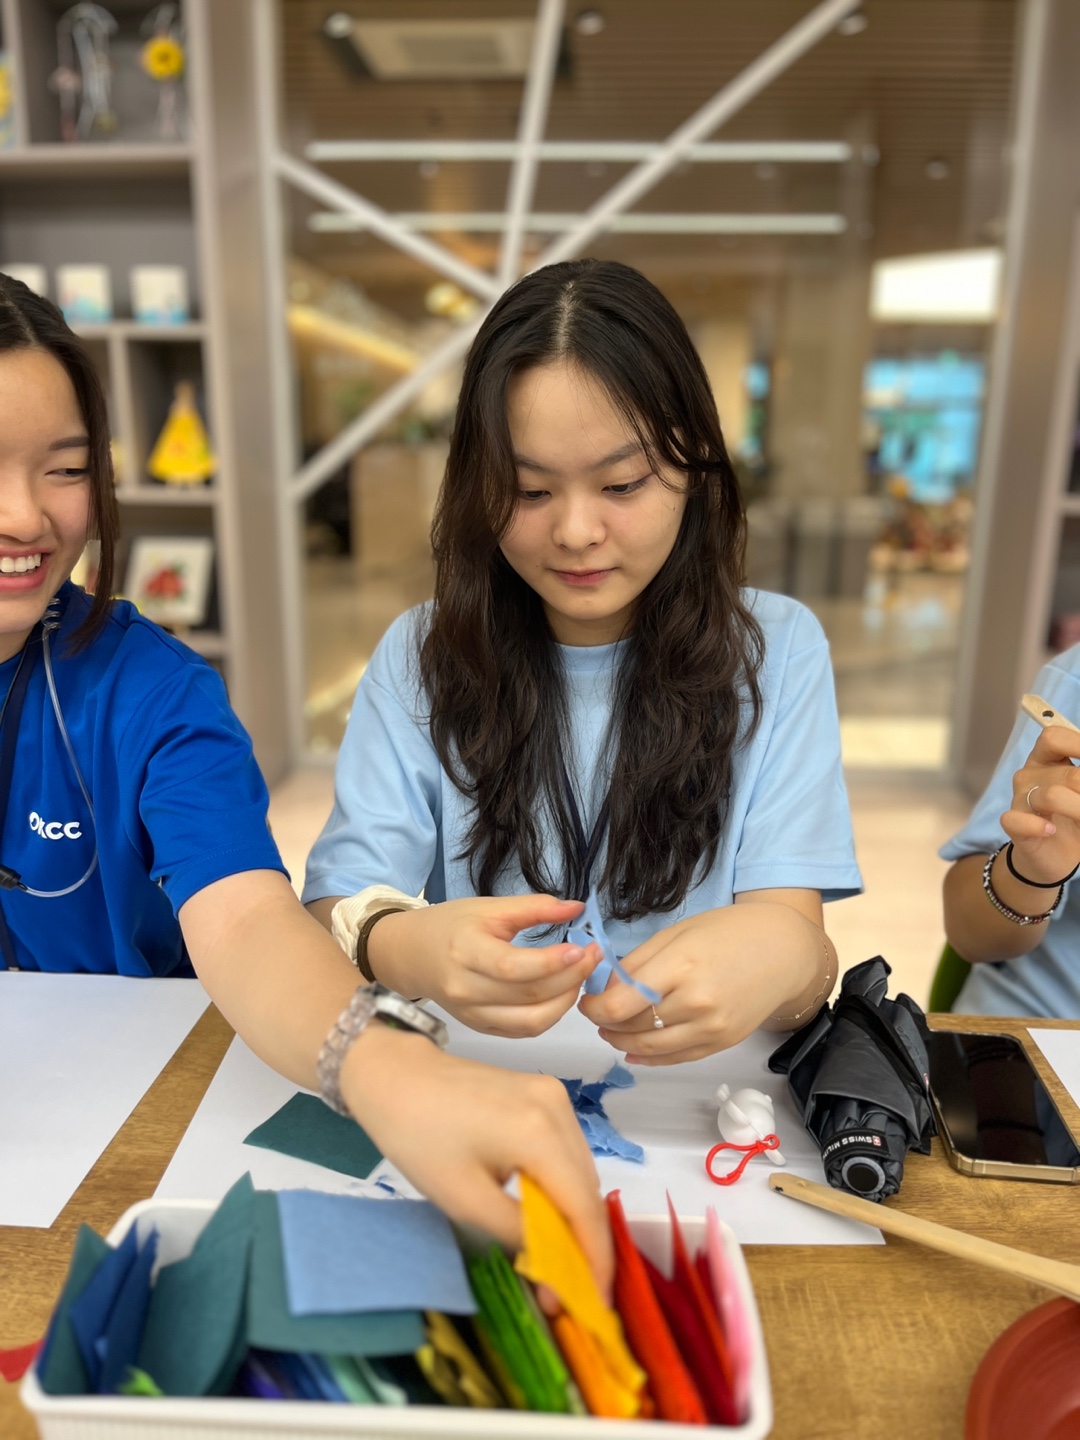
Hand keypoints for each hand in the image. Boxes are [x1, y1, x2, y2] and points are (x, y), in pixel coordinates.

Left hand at [339, 1024, 612, 1298]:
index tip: (595, 1304)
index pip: (584, 1206)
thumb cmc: (418, 1136)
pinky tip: (544, 1213)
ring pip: (581, 1170)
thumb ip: (518, 1236)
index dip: (595, 1258)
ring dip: (574, 1215)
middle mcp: (558, 1107)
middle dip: (585, 1242)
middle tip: (568, 1291)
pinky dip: (562, 1186)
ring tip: (557, 1260)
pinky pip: (567, 1151)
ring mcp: (554, 1095)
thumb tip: (556, 1273)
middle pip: (588, 1188)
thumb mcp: (463, 1200)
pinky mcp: (544, 1094)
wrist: (395, 1075)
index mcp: (539, 1131)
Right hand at [367, 894, 600, 1036]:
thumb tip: (578, 908)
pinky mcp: (481, 1028)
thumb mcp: (489, 907)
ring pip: (531, 1021)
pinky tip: (561, 993)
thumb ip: (534, 907)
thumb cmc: (451, 926)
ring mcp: (473, 1015)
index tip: (582, 949)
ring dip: (565, 1001)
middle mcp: (467, 990)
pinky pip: (524, 1031)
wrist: (412, 955)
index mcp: (465, 952)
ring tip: (580, 976)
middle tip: (593, 957)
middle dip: (570, 978)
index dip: (551, 962)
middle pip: (528, 996)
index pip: (513, 967)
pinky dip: (550, 1016)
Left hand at [579, 901, 825, 1063]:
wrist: (783, 951)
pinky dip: (649, 1057)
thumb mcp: (676, 933)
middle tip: (596, 1012)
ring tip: (611, 1030)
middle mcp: (696, 1003)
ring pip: (649, 1048)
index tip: (586, 1000)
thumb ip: (637, 962)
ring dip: (622, 1042)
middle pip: (632, 1027)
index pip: (621, 1004)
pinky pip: (675, 1059)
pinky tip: (633, 1050)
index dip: (594, 1007)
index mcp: (681, 966)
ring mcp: (711, 1028)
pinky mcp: (720, 1044)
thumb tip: (605, 988)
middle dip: (605, 1022)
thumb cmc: (729, 932)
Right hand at [1004, 727, 1079, 883]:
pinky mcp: (1014, 826)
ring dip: (1079, 811)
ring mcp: (1020, 800)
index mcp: (1048, 759)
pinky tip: (1052, 830)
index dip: (1078, 744)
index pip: (1054, 738)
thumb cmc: (1076, 817)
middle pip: (1070, 774)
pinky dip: (1038, 827)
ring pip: (1051, 797)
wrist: (1060, 856)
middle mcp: (1031, 775)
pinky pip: (1019, 820)